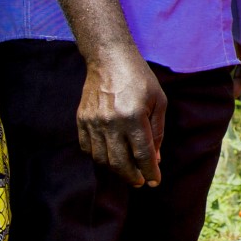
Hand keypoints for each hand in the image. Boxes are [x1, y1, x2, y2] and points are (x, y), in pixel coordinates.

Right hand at [77, 51, 168, 186]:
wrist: (109, 58)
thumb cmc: (139, 78)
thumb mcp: (158, 102)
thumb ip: (157, 132)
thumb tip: (155, 159)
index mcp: (134, 117)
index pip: (142, 154)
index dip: (149, 171)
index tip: (154, 181)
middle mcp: (112, 122)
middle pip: (120, 162)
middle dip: (132, 177)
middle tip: (140, 181)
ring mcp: (94, 121)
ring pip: (102, 159)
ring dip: (115, 170)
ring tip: (126, 170)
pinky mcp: (82, 119)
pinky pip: (87, 148)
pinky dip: (99, 157)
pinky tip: (109, 156)